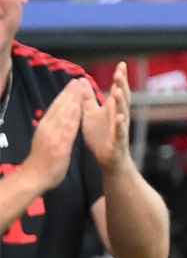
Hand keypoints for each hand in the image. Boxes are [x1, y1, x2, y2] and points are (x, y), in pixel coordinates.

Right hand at [19, 80, 90, 194]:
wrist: (34, 178)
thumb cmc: (42, 162)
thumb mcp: (46, 141)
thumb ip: (52, 131)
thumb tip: (55, 122)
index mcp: (45, 127)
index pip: (56, 108)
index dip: (64, 95)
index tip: (72, 84)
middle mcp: (48, 128)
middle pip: (59, 107)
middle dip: (69, 93)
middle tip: (77, 80)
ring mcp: (53, 136)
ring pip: (63, 114)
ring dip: (72, 100)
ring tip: (80, 88)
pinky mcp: (59, 145)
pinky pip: (67, 128)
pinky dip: (73, 117)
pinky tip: (78, 107)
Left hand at [80, 62, 132, 174]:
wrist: (109, 158)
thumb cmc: (101, 136)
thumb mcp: (91, 114)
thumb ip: (88, 99)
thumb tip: (82, 82)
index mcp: (112, 109)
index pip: (118, 90)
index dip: (120, 78)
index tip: (121, 64)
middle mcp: (119, 116)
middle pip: (122, 97)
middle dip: (121, 84)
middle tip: (120, 71)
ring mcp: (120, 127)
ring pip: (123, 112)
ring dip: (121, 101)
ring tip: (118, 90)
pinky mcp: (118, 140)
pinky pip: (120, 131)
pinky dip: (120, 124)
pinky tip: (120, 117)